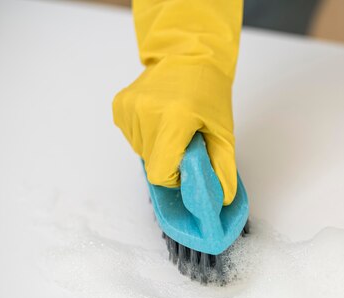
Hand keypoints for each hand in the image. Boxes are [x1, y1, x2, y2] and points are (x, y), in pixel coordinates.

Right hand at [113, 56, 237, 204]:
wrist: (189, 55)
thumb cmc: (209, 92)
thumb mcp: (223, 132)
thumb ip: (222, 167)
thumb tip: (221, 198)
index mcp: (174, 119)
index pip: (160, 173)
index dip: (174, 176)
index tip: (186, 163)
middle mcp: (147, 112)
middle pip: (151, 162)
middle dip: (168, 159)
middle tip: (184, 139)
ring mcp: (130, 108)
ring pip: (140, 150)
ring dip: (157, 146)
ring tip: (173, 124)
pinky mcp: (120, 105)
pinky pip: (131, 136)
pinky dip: (145, 134)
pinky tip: (159, 117)